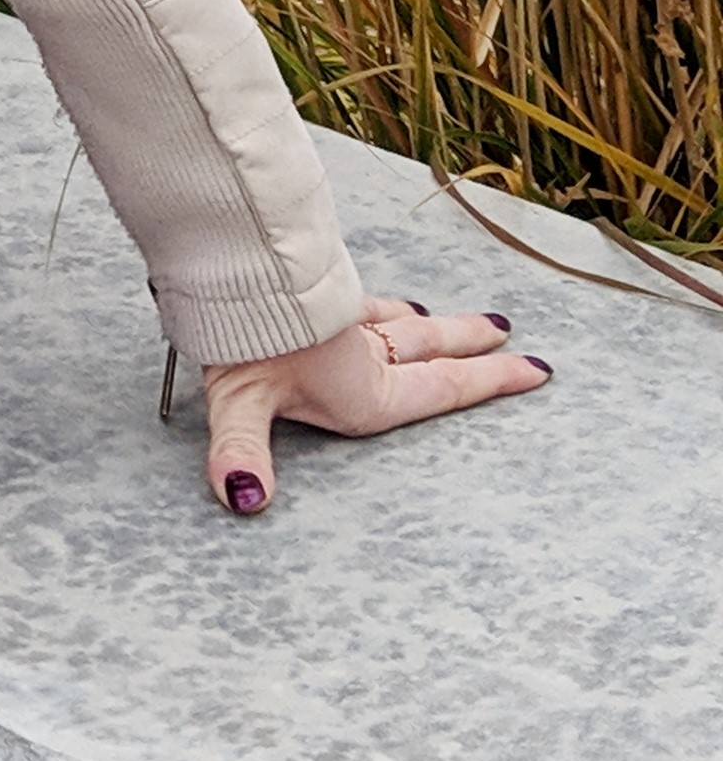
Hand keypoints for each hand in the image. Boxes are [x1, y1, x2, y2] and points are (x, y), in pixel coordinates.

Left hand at [200, 297, 550, 514]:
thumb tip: (245, 496)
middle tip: (508, 338)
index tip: (534, 369)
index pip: (443, 387)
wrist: (226, 264)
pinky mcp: (315, 289)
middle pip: (431, 347)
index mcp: (366, 391)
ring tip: (443, 318)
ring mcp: (342, 318)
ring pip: (396, 320)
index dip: (490, 381)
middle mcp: (363, 353)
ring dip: (425, 322)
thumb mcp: (242, 404)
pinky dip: (376, 303)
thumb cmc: (242, 339)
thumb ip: (243, 452)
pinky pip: (357, 297)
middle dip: (471, 346)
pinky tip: (369, 298)